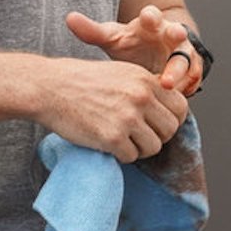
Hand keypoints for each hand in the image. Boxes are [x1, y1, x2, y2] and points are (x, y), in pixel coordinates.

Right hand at [38, 57, 188, 162]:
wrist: (49, 88)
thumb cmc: (81, 80)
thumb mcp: (121, 73)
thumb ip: (145, 87)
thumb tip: (166, 108)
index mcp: (146, 79)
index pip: (180, 107)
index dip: (172, 120)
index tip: (158, 125)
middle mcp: (141, 97)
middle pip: (170, 129)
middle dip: (157, 136)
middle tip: (138, 136)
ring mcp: (128, 117)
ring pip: (154, 147)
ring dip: (139, 148)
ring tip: (122, 140)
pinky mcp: (112, 137)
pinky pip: (131, 157)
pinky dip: (121, 155)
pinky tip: (108, 144)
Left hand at [66, 6, 202, 95]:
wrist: (154, 52)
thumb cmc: (132, 43)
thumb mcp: (113, 37)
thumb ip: (93, 31)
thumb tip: (69, 18)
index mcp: (151, 23)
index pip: (153, 15)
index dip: (152, 16)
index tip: (148, 17)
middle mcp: (171, 35)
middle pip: (177, 33)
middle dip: (177, 35)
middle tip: (176, 37)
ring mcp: (183, 53)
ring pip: (187, 59)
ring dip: (180, 70)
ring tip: (168, 83)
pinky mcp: (190, 71)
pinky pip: (192, 79)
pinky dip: (187, 86)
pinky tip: (179, 96)